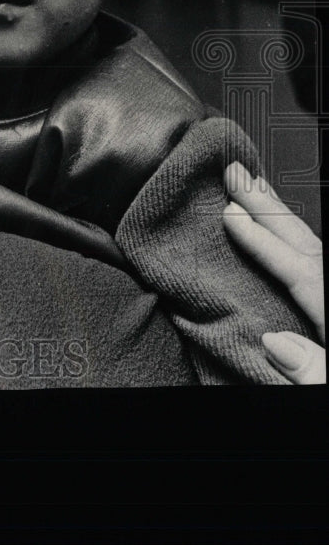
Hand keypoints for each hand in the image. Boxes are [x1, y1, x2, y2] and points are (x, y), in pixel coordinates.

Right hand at [223, 162, 324, 384]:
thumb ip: (314, 371)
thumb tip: (275, 342)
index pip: (302, 273)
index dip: (264, 243)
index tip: (230, 215)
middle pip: (310, 249)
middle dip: (270, 209)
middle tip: (237, 173)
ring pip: (315, 252)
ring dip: (280, 219)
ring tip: (253, 188)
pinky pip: (315, 267)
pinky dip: (292, 243)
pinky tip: (276, 234)